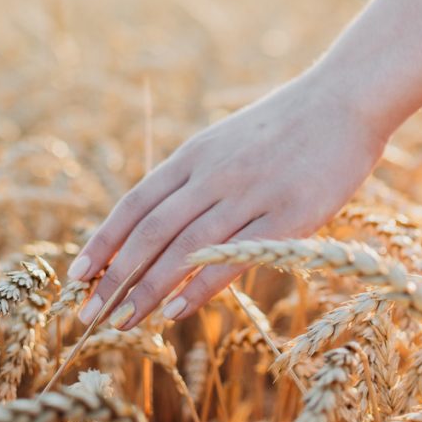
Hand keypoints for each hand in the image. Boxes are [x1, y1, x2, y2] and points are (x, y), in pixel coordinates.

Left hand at [67, 63, 388, 328]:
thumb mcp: (228, 139)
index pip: (135, 204)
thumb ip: (196, 175)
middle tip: (87, 313)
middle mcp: (214, 174)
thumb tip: (159, 217)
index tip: (76, 274)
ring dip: (146, 289)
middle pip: (150, 232)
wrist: (345, 99)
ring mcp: (250, 194)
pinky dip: (198, 287)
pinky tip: (174, 312)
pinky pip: (233, 258)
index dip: (103, 241)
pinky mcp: (288, 216)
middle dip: (114, 276)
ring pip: (184, 249)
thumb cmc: (287, 123)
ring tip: (121, 322)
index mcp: (196, 154)